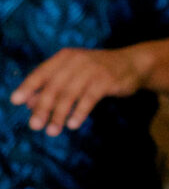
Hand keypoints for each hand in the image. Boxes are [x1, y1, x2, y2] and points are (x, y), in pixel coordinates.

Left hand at [12, 45, 146, 136]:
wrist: (134, 64)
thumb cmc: (99, 71)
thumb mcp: (74, 75)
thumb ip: (53, 87)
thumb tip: (30, 103)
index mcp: (65, 57)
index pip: (42, 72)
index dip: (28, 86)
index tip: (15, 101)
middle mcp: (77, 60)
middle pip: (54, 86)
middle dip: (43, 108)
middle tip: (35, 126)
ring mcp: (92, 69)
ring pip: (70, 94)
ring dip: (59, 114)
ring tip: (52, 131)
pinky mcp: (107, 80)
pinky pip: (89, 98)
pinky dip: (79, 112)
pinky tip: (73, 124)